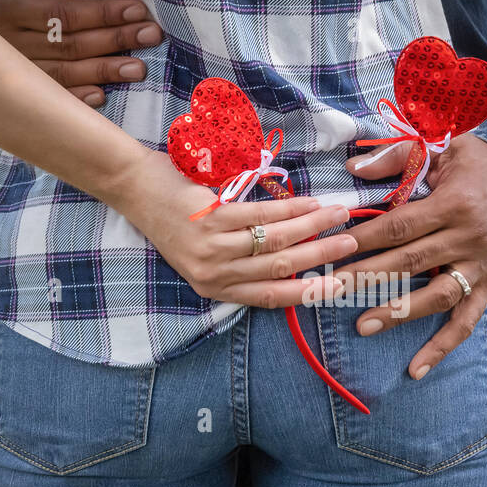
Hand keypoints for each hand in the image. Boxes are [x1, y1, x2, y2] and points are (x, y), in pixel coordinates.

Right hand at [0, 0, 163, 106]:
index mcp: (7, 8)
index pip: (61, 13)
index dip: (100, 13)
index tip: (136, 10)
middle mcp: (11, 44)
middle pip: (71, 44)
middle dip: (114, 40)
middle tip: (150, 35)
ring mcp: (17, 71)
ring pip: (66, 74)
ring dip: (105, 72)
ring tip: (140, 69)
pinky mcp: (21, 91)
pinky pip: (52, 98)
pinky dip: (78, 99)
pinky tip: (103, 97)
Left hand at [118, 156, 358, 308]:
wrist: (135, 189)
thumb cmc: (173, 220)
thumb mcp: (203, 254)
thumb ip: (239, 265)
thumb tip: (290, 260)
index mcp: (213, 287)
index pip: (269, 297)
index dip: (307, 293)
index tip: (337, 287)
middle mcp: (213, 273)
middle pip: (280, 269)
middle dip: (321, 257)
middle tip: (351, 245)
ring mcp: (213, 247)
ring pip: (276, 241)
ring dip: (314, 227)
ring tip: (339, 216)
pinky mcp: (212, 218)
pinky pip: (262, 215)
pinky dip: (292, 209)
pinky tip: (311, 202)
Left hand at [338, 133, 486, 377]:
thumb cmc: (486, 163)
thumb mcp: (446, 149)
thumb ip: (399, 157)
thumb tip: (354, 169)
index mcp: (453, 204)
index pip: (399, 226)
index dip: (364, 239)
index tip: (332, 250)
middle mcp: (467, 238)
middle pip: (410, 261)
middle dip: (366, 276)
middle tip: (330, 290)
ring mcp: (479, 266)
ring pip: (436, 296)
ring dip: (398, 313)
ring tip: (363, 326)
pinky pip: (465, 322)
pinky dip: (442, 347)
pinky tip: (416, 369)